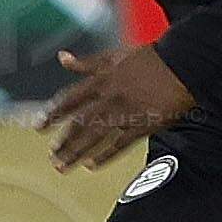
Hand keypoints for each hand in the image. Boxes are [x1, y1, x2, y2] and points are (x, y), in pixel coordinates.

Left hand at [42, 45, 197, 169]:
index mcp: (100, 81)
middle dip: (63, 141)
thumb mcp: (114, 55)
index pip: (69, 101)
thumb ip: (87, 61)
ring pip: (94, 137)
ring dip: (76, 152)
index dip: (53, 114)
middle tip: (51, 156)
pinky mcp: (142, 125)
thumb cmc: (150, 58)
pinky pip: (119, 144)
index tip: (39, 127)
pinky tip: (92, 165)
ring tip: (62, 166)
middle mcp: (108, 99)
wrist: (183, 64)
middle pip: (79, 124)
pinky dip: (105, 155)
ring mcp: (124, 114)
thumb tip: (62, 57)